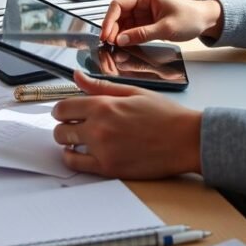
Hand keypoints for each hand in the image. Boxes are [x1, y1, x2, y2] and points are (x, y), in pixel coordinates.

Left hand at [52, 70, 201, 178]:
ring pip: (66, 147)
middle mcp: (98, 128)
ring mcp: (102, 151)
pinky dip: (74, 159)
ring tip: (79, 139)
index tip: (65, 111)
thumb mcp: (132, 91)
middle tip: (74, 124)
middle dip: (64, 125)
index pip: (63, 108)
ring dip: (68, 142)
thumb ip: (100, 86)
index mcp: (103, 105)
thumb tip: (77, 76)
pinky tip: (82, 153)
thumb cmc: (163, 114)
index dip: (62, 109)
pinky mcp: (109, 169)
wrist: (185, 140)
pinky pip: (77, 166)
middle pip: (61, 129)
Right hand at [100, 0, 222, 46]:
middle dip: (112, 28)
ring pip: (122, 22)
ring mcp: (143, 11)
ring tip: (115, 46)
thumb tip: (121, 39)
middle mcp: (141, 1)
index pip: (119, 4)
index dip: (109, 20)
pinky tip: (124, 44)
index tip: (106, 34)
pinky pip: (131, 29)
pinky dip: (126, 37)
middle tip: (108, 44)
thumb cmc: (190, 17)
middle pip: (118, 14)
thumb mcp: (165, 28)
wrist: (205, 20)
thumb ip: (142, 34)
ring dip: (118, 34)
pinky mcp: (146, 21)